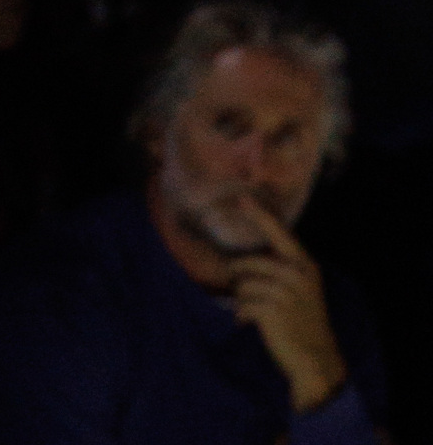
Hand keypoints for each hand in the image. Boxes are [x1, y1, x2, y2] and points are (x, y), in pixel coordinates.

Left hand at [229, 202, 348, 413]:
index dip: (260, 216)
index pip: (280, 234)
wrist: (316, 358)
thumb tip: (249, 257)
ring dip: (242, 300)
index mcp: (305, 266)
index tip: (242, 197)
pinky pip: (241, 304)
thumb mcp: (301, 289)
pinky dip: (241, 315)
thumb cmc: (303, 321)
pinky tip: (250, 323)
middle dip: (239, 279)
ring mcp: (285, 292)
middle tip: (249, 296)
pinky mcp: (272, 310)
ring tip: (256, 312)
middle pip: (247, 263)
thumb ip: (283, 269)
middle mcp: (297, 274)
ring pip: (242, 285)